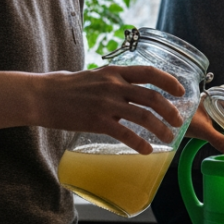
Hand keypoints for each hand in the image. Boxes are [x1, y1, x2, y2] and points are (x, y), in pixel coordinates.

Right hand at [36, 66, 185, 153]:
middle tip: (178, 121)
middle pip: (152, 97)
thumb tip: (130, 91)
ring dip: (161, 129)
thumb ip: (114, 82)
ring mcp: (106, 103)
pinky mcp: (97, 121)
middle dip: (170, 110)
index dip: (169, 81)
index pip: (150, 72)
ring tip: (169, 138)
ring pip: (144, 116)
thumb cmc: (66, 87)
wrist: (41, 96)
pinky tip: (147, 150)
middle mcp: (114, 85)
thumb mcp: (95, 76)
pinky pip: (126, 134)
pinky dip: (140, 143)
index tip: (181, 91)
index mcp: (114, 72)